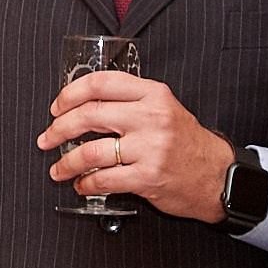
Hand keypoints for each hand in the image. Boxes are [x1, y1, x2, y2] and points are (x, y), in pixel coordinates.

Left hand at [36, 71, 234, 222]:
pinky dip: (85, 184)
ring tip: (58, 169)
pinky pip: (103, 179)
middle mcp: (151, 117)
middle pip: (88, 116)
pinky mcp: (148, 176)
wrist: (220, 176)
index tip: (56, 107)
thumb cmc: (187, 143)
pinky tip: (82, 184)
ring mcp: (150, 148)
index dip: (69, 94)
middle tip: (47, 139)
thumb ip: (129, 101)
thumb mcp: (164, 109)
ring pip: (90, 152)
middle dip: (58, 129)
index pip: (100, 83)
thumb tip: (81, 104)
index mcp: (153, 94)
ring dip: (66, 163)